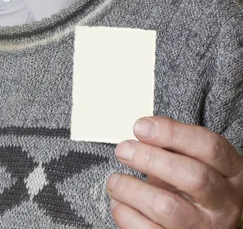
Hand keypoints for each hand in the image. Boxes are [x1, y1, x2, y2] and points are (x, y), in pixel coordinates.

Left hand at [106, 116, 242, 227]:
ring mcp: (205, 228)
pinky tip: (119, 203)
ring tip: (115, 181)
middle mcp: (223, 202)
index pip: (208, 147)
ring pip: (168, 208)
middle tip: (124, 150)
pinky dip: (127, 216)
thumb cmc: (197, 186)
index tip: (141, 127)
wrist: (209, 223)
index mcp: (230, 172)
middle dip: (151, 159)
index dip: (172, 133)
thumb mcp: (196, 160)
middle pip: (193, 177)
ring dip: (133, 190)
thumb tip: (144, 131)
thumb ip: (174, 144)